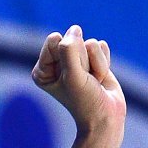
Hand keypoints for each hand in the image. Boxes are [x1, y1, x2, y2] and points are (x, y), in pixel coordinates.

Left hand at [32, 25, 124, 144]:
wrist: (105, 117)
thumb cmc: (84, 101)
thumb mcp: (72, 75)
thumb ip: (69, 49)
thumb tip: (74, 29)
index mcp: (42, 71)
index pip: (54, 41)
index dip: (68, 57)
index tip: (70, 78)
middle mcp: (56, 65)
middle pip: (73, 41)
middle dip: (83, 61)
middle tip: (84, 81)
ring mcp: (75, 61)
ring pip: (90, 43)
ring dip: (95, 64)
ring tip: (93, 82)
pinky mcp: (92, 60)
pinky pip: (101, 46)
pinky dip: (104, 62)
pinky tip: (100, 78)